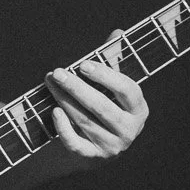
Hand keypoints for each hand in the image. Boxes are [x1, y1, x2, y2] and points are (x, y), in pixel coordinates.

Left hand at [45, 34, 147, 159]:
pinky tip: (54, 111)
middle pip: (101, 106)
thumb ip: (114, 61)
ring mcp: (112, 146)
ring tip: (51, 82)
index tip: (83, 64)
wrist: (104, 143)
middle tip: (58, 72)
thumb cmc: (110, 105)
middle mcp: (129, 130)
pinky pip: (76, 144)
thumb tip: (117, 33)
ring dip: (64, 100)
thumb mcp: (114, 86)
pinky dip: (64, 129)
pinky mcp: (94, 156)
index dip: (105, 75)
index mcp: (139, 109)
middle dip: (76, 88)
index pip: (126, 90)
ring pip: (85, 121)